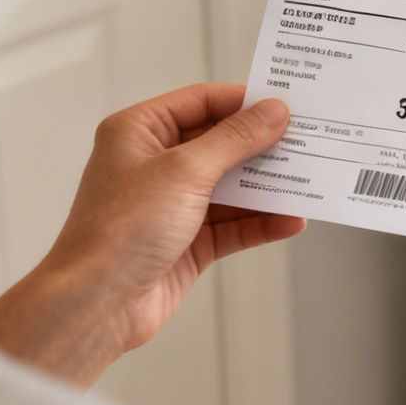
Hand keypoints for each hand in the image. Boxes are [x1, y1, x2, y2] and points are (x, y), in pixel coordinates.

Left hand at [0, 84, 304, 384]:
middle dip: (262, 147)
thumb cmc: (121, 228)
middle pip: (221, 144)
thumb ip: (235, 139)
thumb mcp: (185, 170)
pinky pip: (233, 225)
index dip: (244, 102)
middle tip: (306, 143)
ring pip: (231, 187)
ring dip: (267, 187)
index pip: (201, 102)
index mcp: (139, 132)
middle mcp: (154, 164)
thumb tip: (273, 112)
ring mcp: (171, 205)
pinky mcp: (186, 242)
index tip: (286, 105)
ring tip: (308, 182)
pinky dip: (261, 222)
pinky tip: (291, 221)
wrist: (98, 302)